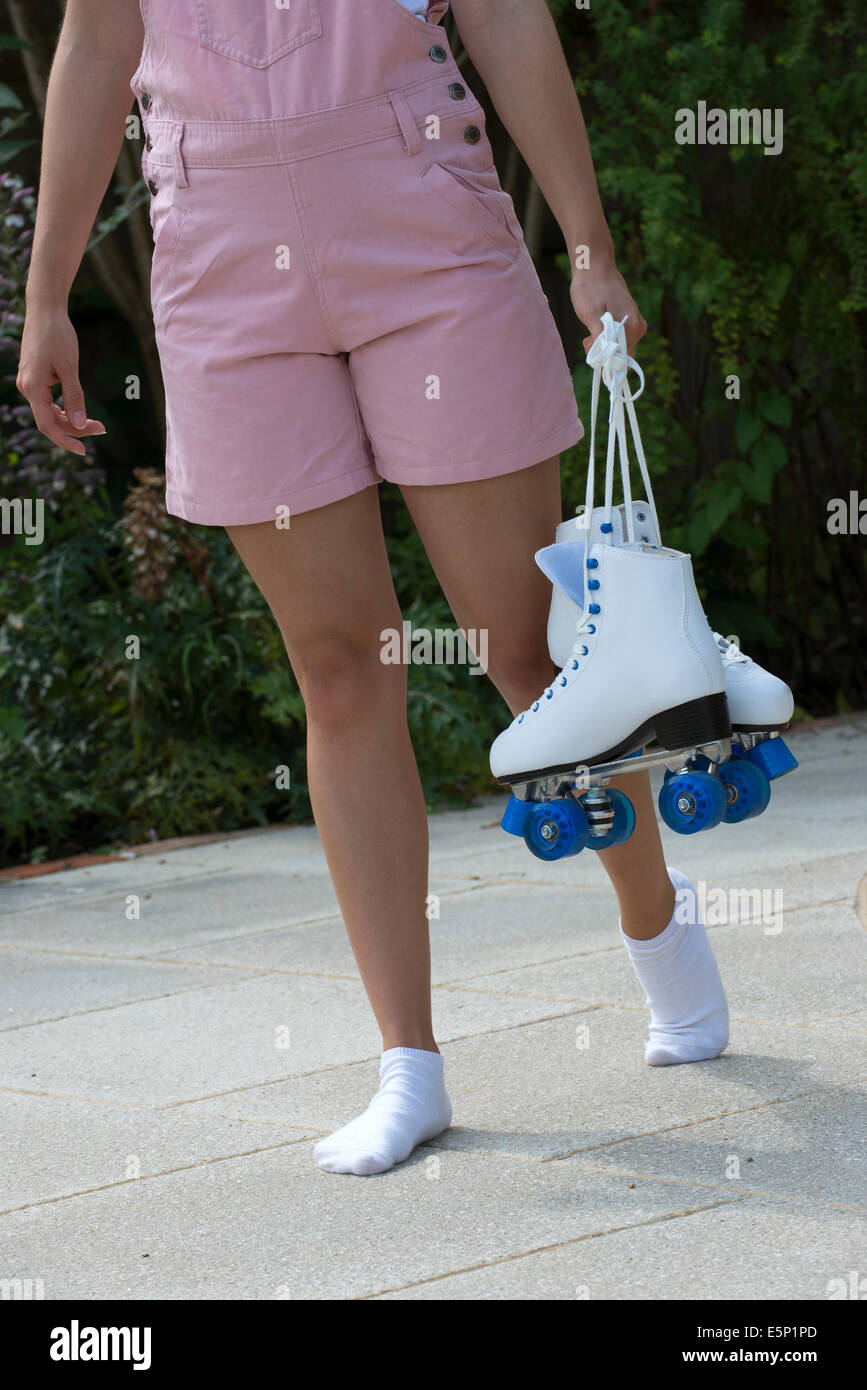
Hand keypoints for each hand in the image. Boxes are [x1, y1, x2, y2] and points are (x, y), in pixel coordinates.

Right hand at [17, 303, 104, 455]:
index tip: (83, 450)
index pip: (47, 425)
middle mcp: (27, 388)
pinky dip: (65, 409)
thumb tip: (79, 424)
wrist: (45, 310)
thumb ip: (74, 397)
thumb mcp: (69, 367)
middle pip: (50, 420)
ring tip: (98, 424)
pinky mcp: (35, 378)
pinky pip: (48, 402)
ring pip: (50, 412)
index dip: (65, 440)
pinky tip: (80, 413)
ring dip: (72, 420)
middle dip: (76, 428)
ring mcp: (29, 383)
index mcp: (32, 387)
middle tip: (102, 429)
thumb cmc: (57, 334)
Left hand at [570, 258, 646, 357]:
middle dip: (602, 352)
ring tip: (590, 327)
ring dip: (602, 343)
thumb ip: (600, 337)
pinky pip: (618, 336)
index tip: (591, 346)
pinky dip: (605, 336)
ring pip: (618, 346)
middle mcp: (638, 327)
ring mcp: (635, 322)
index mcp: (632, 327)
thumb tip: (606, 357)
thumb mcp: (590, 315)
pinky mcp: (628, 319)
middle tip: (588, 337)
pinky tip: (595, 324)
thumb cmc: (590, 288)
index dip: (605, 360)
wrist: (594, 266)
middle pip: (621, 355)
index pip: (623, 360)